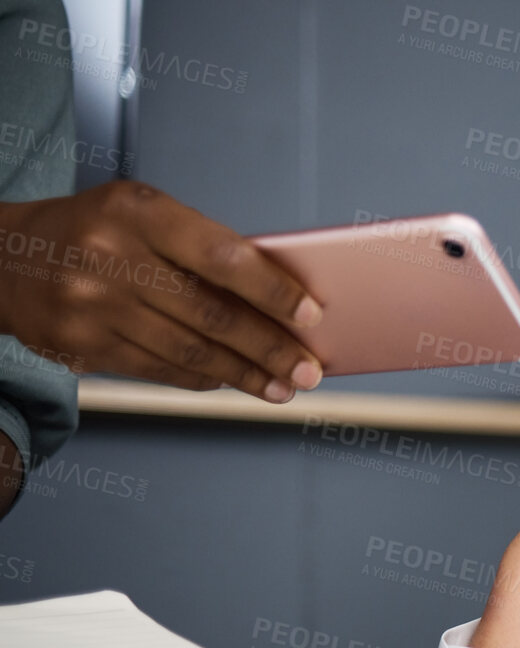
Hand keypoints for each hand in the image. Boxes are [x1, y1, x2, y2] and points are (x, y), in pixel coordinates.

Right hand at [0, 181, 322, 402]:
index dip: (272, 292)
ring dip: (245, 375)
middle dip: (270, 348)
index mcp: (138, 211)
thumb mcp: (143, 213)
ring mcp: (92, 305)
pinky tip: (233, 382)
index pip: (223, 256)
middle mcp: (111, 256)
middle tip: (310, 370)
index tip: (311, 317)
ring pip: (189, 351)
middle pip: (212, 314)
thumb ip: (202, 247)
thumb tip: (279, 299)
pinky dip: (204, 379)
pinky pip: (159, 370)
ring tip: (283, 386)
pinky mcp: (80, 345)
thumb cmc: (95, 231)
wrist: (5, 258)